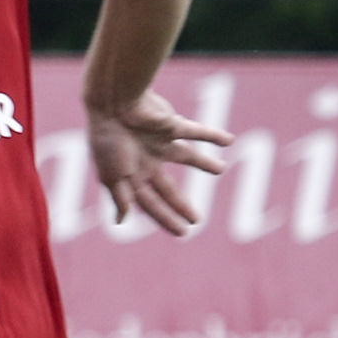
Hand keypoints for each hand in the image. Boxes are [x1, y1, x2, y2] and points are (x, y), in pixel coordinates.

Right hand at [88, 89, 233, 235]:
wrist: (114, 104)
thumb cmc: (108, 140)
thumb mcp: (111, 175)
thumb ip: (120, 197)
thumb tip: (121, 221)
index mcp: (129, 176)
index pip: (151, 203)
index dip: (166, 219)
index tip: (183, 233)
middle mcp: (145, 161)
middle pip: (168, 188)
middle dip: (181, 205)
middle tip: (197, 220)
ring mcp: (159, 143)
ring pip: (188, 157)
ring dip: (205, 164)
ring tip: (221, 169)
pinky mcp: (172, 126)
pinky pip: (197, 132)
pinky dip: (213, 136)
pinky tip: (229, 141)